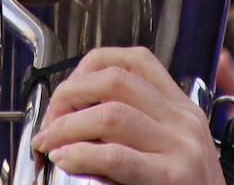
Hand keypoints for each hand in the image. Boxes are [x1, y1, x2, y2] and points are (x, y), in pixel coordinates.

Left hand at [32, 46, 223, 184]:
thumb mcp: (175, 149)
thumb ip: (145, 126)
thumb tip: (88, 113)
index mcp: (183, 109)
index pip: (136, 60)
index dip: (92, 67)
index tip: (69, 92)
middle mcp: (184, 120)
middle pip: (116, 80)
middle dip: (70, 94)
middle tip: (51, 121)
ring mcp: (182, 147)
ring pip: (111, 114)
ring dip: (67, 126)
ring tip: (50, 143)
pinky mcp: (174, 176)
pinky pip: (117, 156)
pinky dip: (82, 154)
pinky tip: (65, 159)